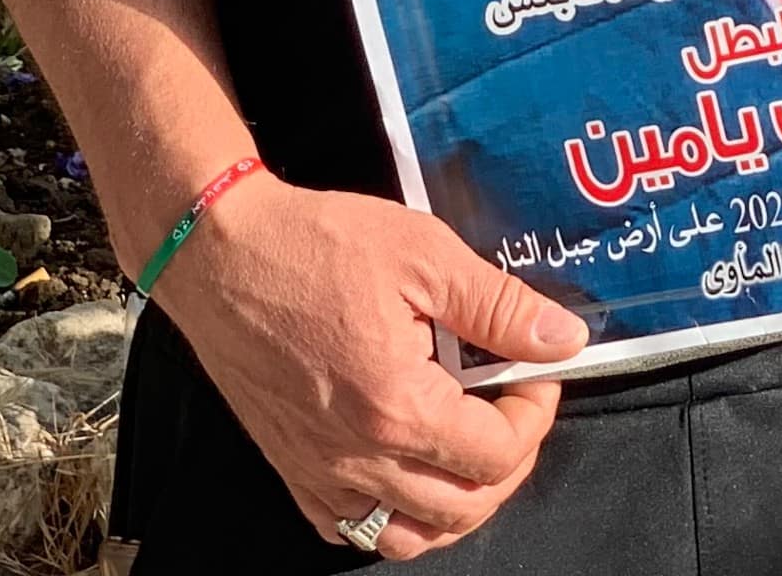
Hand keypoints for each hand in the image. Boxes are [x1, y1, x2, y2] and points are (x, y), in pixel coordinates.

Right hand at [149, 178, 586, 558]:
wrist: (218, 254)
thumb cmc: (315, 246)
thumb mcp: (425, 256)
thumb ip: (499, 307)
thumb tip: (563, 340)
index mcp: (397, 408)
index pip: (498, 456)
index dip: (535, 416)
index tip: (537, 373)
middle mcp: (355, 458)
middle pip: (462, 508)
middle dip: (509, 462)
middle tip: (515, 407)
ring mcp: (318, 472)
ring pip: (407, 536)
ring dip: (456, 505)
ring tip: (472, 448)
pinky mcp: (290, 469)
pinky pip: (351, 528)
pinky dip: (393, 515)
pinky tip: (409, 469)